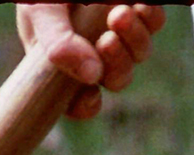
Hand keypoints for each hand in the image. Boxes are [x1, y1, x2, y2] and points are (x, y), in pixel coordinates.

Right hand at [15, 4, 164, 119]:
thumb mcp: (40, 13)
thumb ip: (57, 45)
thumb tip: (91, 76)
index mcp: (66, 63)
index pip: (79, 101)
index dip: (85, 106)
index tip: (89, 98)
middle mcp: (95, 52)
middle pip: (117, 78)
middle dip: (117, 64)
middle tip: (107, 40)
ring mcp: (119, 31)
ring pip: (138, 54)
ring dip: (134, 40)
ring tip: (119, 15)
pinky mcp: (138, 9)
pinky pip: (153, 23)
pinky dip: (149, 18)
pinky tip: (137, 5)